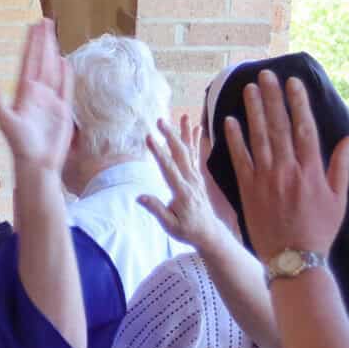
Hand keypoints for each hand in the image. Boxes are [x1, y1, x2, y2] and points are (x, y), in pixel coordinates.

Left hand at [0, 20, 73, 175]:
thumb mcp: (5, 121)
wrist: (37, 164)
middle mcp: (37, 93)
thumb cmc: (20, 146)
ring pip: (53, 70)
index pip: (29, 62)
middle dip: (44, 41)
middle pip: (41, 61)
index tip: (33, 26)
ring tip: (54, 35)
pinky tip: (64, 61)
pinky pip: (66, 88)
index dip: (31, 44)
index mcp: (24, 93)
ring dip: (53, 52)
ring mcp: (51, 101)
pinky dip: (66, 75)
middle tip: (45, 21)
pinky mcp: (63, 110)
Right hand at [139, 113, 232, 251]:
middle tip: (160, 120)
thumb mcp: (170, 225)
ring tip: (183, 116)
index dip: (158, 152)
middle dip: (170, 136)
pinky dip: (195, 140)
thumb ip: (157, 209)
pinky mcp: (197, 176)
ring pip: (189, 151)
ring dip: (184, 133)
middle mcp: (191, 181)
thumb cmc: (187, 230)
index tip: (149, 138)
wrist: (208, 232)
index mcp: (183, 193)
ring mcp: (196, 177)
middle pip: (179, 155)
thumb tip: (140, 197)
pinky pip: (195, 155)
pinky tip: (196, 127)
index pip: (168, 169)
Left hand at [225, 72, 348, 261]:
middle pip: (279, 126)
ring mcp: (267, 179)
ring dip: (253, 111)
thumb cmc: (319, 231)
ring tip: (248, 89)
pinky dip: (235, 140)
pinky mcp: (250, 191)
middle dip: (272, 98)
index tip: (292, 83)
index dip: (297, 103)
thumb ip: (341, 167)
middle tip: (265, 75)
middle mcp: (289, 170)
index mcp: (312, 170)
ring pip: (259, 138)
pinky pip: (240, 160)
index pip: (304, 128)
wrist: (294, 259)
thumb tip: (347, 138)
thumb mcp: (339, 200)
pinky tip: (229, 121)